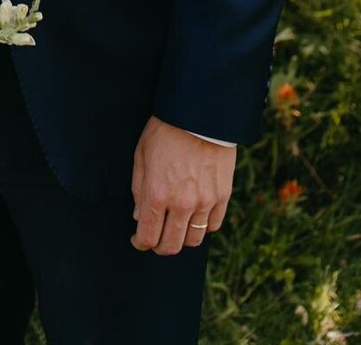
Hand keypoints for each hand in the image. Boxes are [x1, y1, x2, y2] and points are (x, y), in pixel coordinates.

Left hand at [131, 117, 235, 254]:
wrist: (199, 114)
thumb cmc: (165, 131)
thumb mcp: (141, 155)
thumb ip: (139, 189)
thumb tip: (139, 216)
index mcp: (157, 193)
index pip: (147, 236)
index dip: (140, 242)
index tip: (139, 240)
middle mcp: (181, 204)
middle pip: (171, 246)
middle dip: (159, 247)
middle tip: (155, 240)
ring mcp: (204, 202)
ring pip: (193, 240)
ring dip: (182, 239)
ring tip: (176, 228)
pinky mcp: (222, 197)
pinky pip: (213, 226)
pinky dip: (203, 227)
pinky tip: (195, 218)